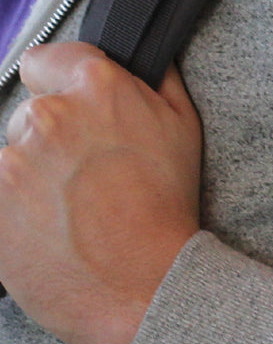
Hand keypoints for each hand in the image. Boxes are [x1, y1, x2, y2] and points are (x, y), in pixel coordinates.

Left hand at [0, 43, 201, 343]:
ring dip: (34, 176)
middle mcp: (47, 115)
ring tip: (72, 209)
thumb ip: (155, 81)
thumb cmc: (168, 208)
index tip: (76, 110)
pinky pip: (2, 196)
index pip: (45, 58)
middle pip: (33, 114)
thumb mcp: (184, 128)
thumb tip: (141, 60)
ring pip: (14, 158)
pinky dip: (18, 209)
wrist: (143, 284)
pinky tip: (52, 228)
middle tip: (89, 174)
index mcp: (96, 86)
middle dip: (54, 138)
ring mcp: (11, 161)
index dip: (59, 82)